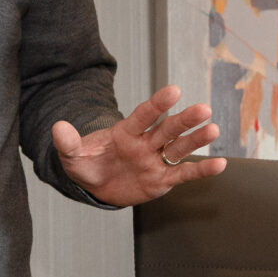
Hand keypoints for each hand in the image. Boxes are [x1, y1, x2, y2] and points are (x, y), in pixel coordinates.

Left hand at [52, 85, 225, 206]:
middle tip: (202, 109)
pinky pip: (183, 174)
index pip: (144, 115)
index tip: (174, 91)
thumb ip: (68, 143)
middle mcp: (145, 143)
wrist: (97, 186)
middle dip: (184, 120)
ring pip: (179, 148)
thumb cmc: (88, 165)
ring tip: (213, 130)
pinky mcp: (162, 180)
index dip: (158, 104)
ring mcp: (156, 160)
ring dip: (196, 140)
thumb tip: (57, 127)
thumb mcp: (72, 156)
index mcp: (126, 132)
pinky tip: (220, 164)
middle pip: (167, 129)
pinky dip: (201, 170)